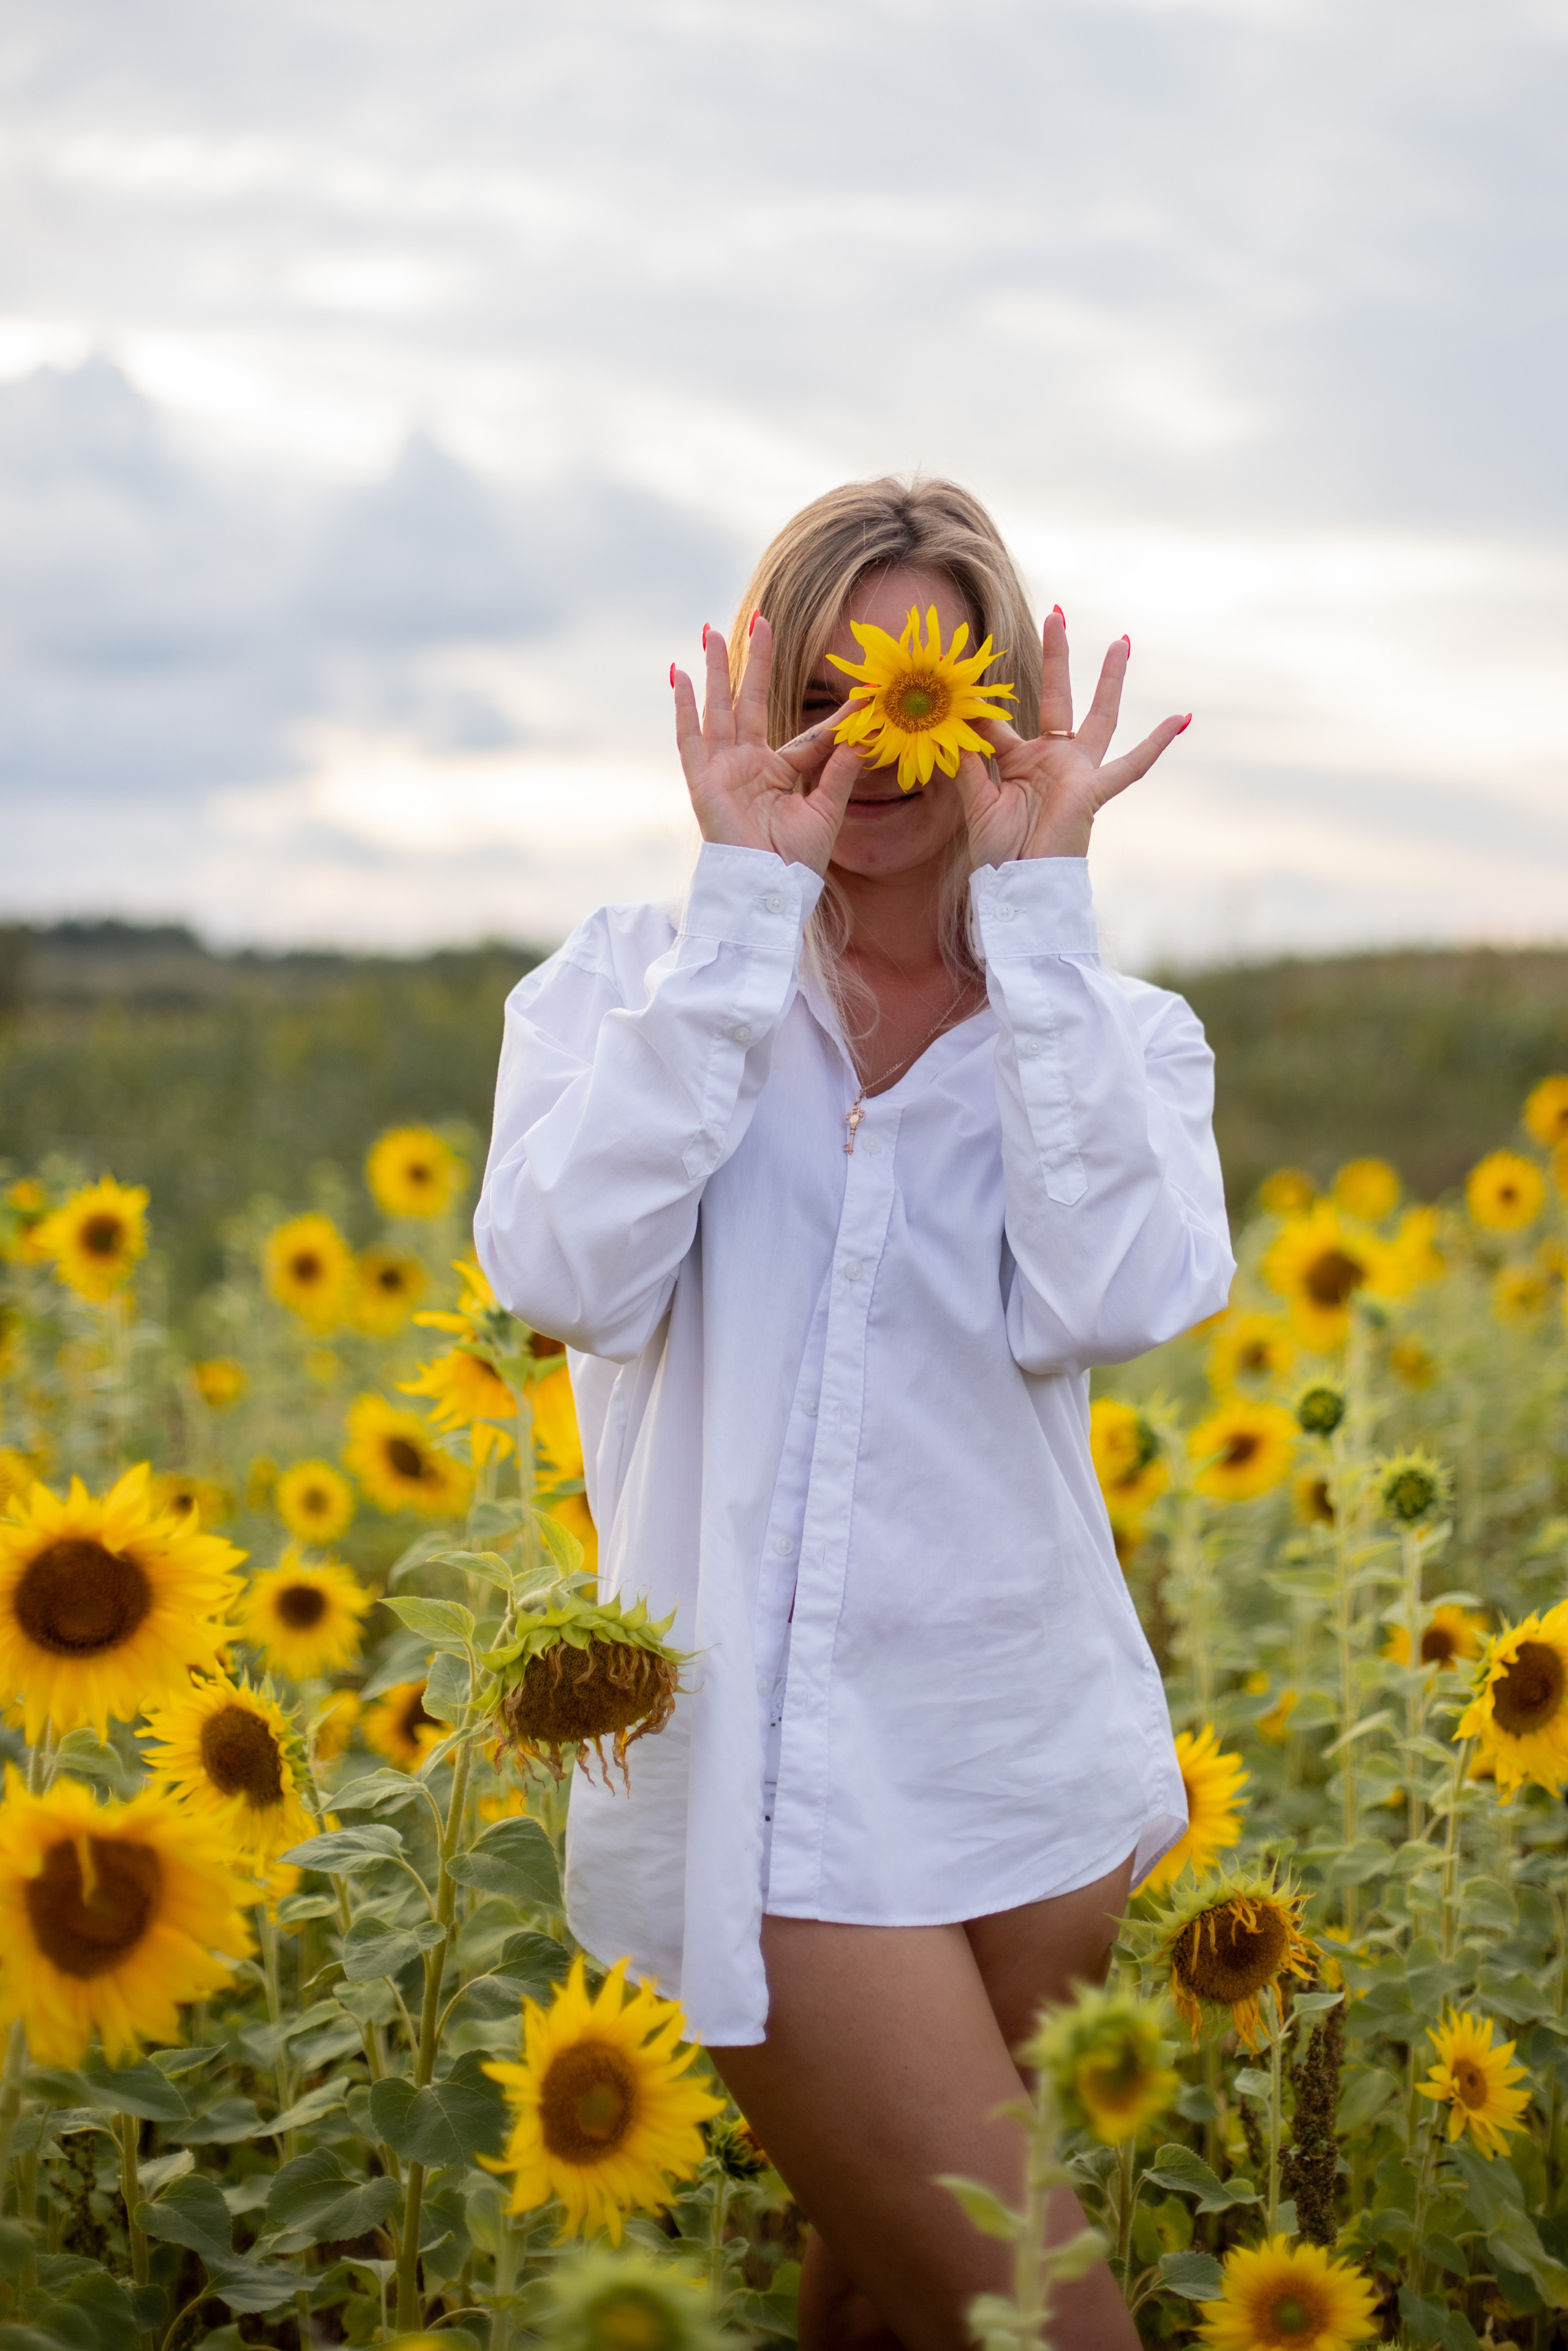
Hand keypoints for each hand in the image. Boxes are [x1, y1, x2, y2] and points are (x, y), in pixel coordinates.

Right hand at [673, 617, 860, 875]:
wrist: (765, 892)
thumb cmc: (794, 864)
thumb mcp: (826, 812)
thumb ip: (840, 771)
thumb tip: (864, 733)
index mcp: (780, 775)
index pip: (809, 736)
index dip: (834, 717)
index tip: (861, 692)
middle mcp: (748, 766)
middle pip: (751, 702)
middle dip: (755, 661)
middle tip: (762, 619)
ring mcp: (723, 771)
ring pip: (719, 709)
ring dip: (715, 670)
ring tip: (714, 630)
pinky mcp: (702, 783)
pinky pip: (689, 739)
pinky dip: (684, 708)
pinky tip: (679, 675)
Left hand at [954, 611, 1189, 864]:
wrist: (1019, 889)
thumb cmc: (998, 853)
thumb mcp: (976, 802)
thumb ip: (968, 761)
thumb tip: (953, 722)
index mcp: (1020, 762)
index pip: (1002, 720)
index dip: (984, 701)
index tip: (967, 671)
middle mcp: (1052, 759)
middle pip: (1057, 696)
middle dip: (1057, 656)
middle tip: (1055, 614)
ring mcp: (1076, 772)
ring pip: (1099, 715)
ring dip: (1110, 679)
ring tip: (1122, 641)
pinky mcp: (1093, 791)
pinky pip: (1130, 765)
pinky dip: (1156, 743)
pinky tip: (1181, 717)